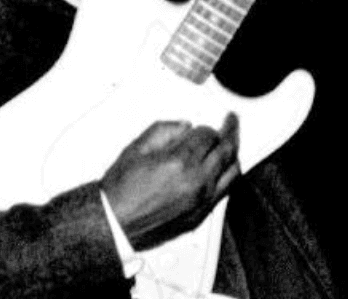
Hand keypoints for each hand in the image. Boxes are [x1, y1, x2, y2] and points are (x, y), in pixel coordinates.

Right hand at [101, 113, 239, 250]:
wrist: (113, 224)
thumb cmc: (119, 193)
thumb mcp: (136, 149)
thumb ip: (163, 130)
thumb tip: (183, 126)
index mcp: (180, 162)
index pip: (208, 135)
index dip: (205, 128)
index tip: (200, 128)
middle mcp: (195, 182)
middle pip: (226, 150)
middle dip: (229, 132)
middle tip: (231, 122)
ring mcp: (201, 200)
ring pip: (232, 170)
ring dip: (234, 153)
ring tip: (232, 143)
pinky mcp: (201, 215)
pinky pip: (226, 191)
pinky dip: (229, 175)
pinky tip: (226, 167)